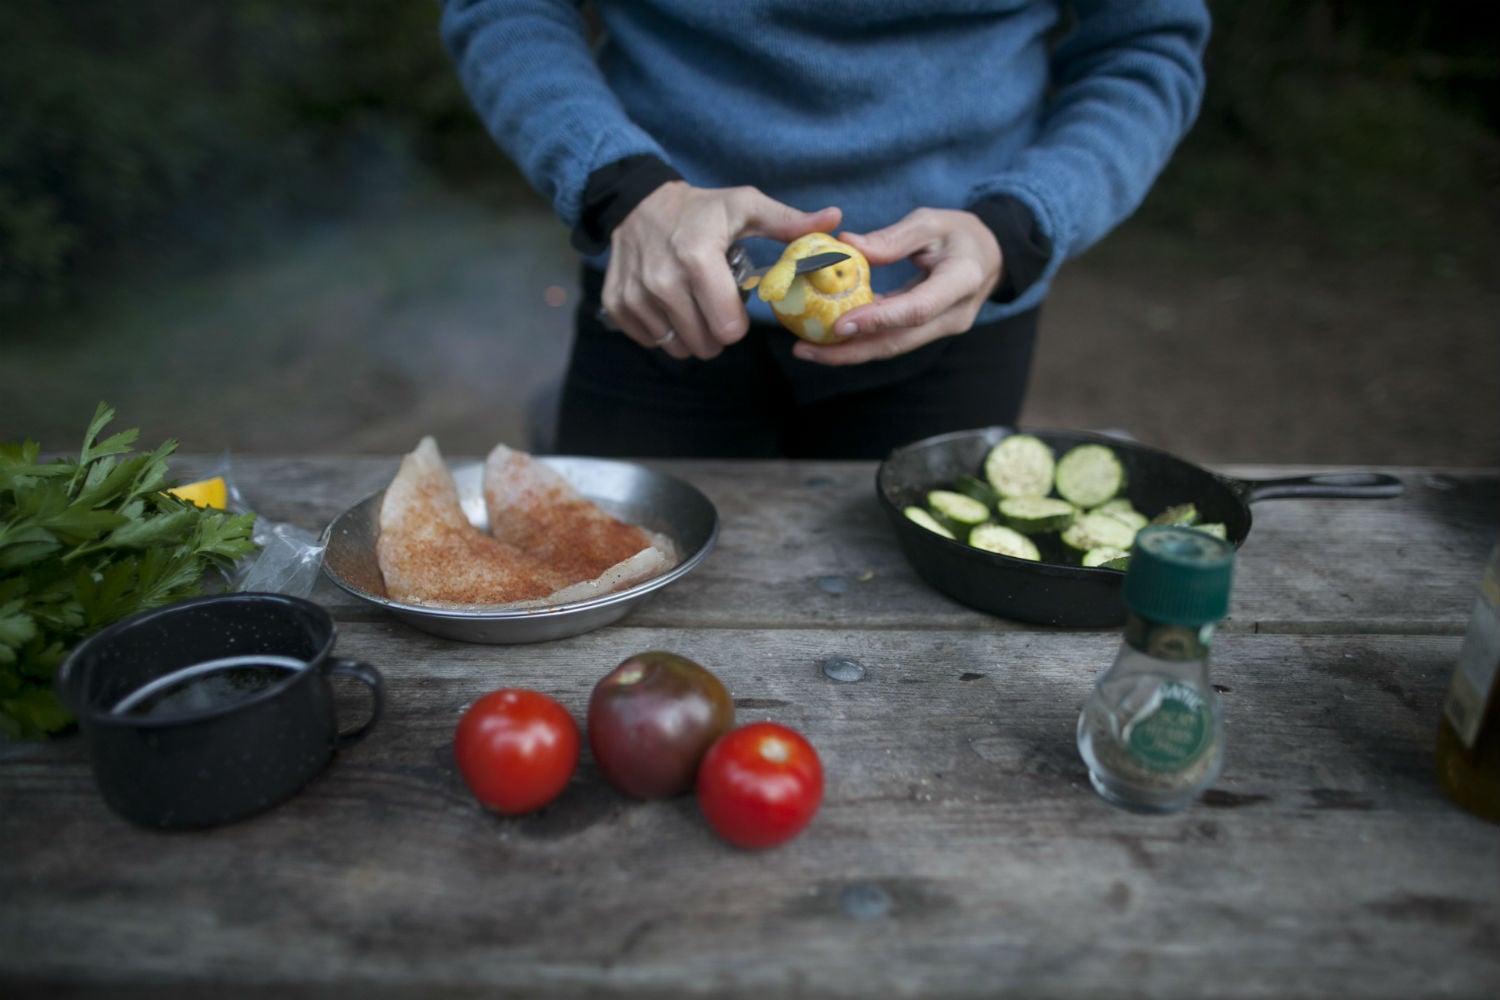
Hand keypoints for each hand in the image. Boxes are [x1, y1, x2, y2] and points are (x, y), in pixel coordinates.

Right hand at [603, 182, 841, 359]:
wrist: (638, 203)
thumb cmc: (701, 208)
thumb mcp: (746, 206)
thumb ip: (790, 221)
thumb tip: (835, 219)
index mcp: (697, 258)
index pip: (726, 327)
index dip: (737, 322)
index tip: (734, 301)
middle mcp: (662, 281)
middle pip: (704, 344)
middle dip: (716, 331)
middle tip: (714, 302)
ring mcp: (636, 295)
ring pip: (677, 347)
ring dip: (690, 332)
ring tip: (691, 300)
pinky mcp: (618, 305)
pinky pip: (651, 341)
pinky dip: (663, 330)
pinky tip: (668, 303)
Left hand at [791, 208, 1002, 365]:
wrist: (991, 257)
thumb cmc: (960, 233)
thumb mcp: (931, 222)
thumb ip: (892, 238)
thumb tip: (847, 245)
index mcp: (962, 280)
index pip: (917, 308)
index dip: (877, 319)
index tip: (839, 325)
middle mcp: (953, 314)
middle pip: (898, 341)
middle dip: (850, 350)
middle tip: (804, 349)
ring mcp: (942, 329)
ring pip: (891, 347)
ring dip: (848, 352)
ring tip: (806, 350)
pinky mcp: (927, 332)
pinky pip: (891, 340)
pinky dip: (860, 342)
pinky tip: (827, 339)